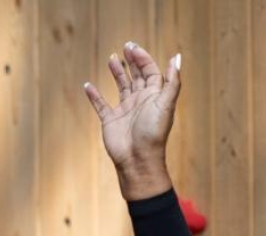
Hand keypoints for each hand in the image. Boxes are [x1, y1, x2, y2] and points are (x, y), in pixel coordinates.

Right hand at [83, 42, 180, 200]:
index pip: (151, 72)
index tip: (133, 47)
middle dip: (132, 61)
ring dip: (117, 73)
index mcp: (155, 97)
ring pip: (121, 86)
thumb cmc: (154, 132)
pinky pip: (101, 105)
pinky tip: (88, 85)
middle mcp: (141, 102)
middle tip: (125, 46)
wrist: (138, 160)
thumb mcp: (165, 104)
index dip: (144, 59)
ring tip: (112, 58)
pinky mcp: (110, 121)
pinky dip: (94, 95)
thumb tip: (177, 57)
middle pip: (138, 77)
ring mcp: (125, 111)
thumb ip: (172, 81)